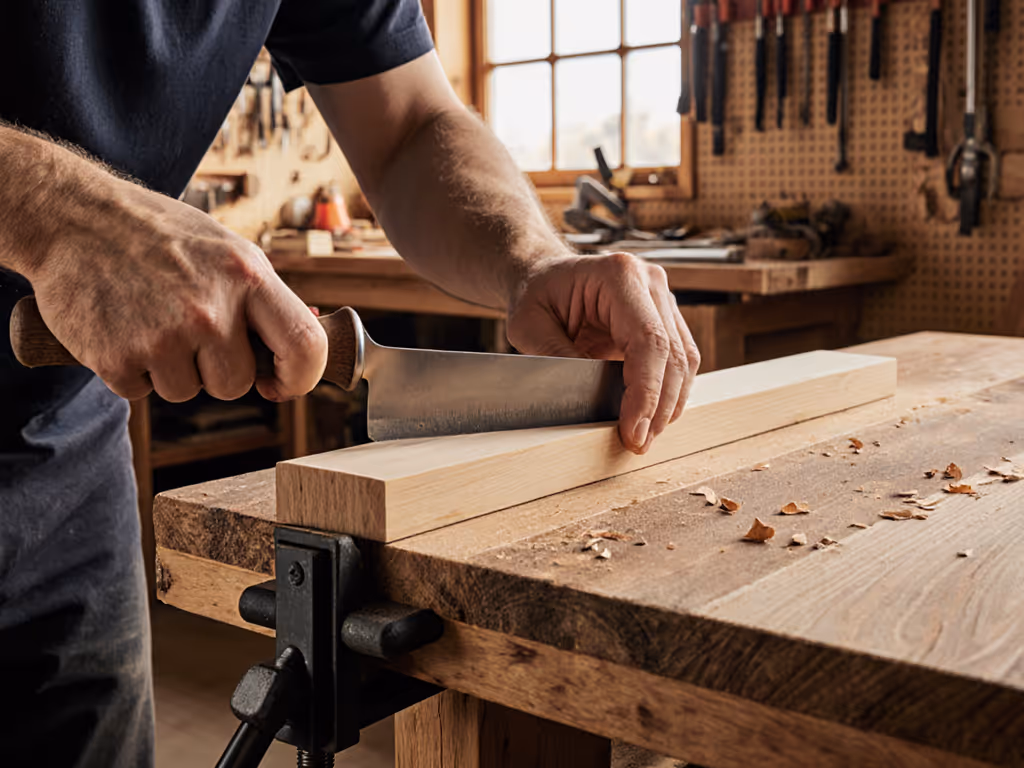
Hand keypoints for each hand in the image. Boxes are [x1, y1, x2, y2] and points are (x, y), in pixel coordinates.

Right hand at [25, 177, 326, 402]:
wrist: (72, 216)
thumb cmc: (160, 235)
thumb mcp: (227, 250)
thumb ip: (264, 298)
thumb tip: (308, 343)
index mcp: (248, 277)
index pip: (305, 345)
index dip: (301, 377)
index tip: (280, 384)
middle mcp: (209, 310)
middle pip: (235, 385)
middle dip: (217, 373)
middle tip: (190, 336)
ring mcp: (162, 337)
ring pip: (187, 393)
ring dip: (171, 370)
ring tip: (152, 322)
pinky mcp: (115, 358)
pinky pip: (141, 392)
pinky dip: (132, 371)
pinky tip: (122, 329)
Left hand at [507, 252, 699, 454]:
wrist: (542, 274)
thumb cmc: (535, 294)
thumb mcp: (528, 327)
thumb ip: (558, 358)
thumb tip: (591, 399)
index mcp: (619, 275)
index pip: (649, 341)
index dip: (646, 392)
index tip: (633, 429)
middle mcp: (650, 281)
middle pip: (674, 354)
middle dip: (659, 406)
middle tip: (639, 442)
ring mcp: (662, 298)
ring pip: (685, 360)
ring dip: (669, 404)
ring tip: (645, 435)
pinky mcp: (665, 317)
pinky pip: (680, 359)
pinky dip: (669, 391)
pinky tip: (653, 416)